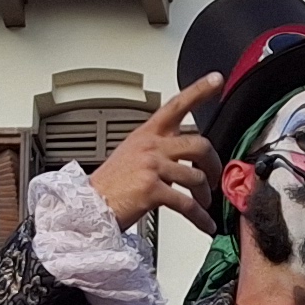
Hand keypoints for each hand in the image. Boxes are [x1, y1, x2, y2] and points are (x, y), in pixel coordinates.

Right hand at [91, 72, 227, 233]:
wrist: (89, 206)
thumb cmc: (110, 185)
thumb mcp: (132, 155)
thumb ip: (158, 150)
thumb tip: (184, 159)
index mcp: (146, 134)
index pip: (176, 106)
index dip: (199, 91)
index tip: (216, 80)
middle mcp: (150, 146)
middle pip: (198, 144)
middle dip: (213, 164)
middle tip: (214, 177)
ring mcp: (151, 166)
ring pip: (196, 177)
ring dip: (205, 196)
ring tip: (204, 205)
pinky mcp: (152, 190)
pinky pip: (187, 204)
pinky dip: (200, 217)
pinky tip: (205, 223)